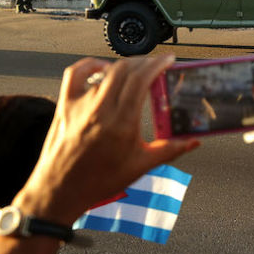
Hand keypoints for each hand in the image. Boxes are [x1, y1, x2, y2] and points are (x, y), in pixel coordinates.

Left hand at [12, 56, 198, 224]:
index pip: (141, 80)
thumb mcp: (140, 166)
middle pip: (125, 70)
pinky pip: (76, 74)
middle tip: (156, 64)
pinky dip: (90, 65)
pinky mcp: (65, 105)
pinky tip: (102, 68)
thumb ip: (170, 150)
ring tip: (135, 71)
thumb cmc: (99, 182)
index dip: (157, 64)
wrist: (60, 192)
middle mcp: (101, 111)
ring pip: (105, 71)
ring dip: (124, 66)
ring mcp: (81, 106)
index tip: (167, 60)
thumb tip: (192, 141)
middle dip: (145, 61)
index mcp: (122, 124)